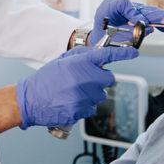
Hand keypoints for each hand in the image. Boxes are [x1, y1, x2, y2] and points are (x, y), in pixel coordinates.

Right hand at [16, 46, 138, 128]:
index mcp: (80, 63)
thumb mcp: (61, 61)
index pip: (107, 56)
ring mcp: (84, 96)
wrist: (30, 100)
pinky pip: (91, 108)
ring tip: (73, 93)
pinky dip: (83, 107)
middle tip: (84, 81)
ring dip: (91, 95)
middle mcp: (85, 78)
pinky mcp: (81, 110)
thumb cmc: (45, 80)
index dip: (123, 54)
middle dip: (99, 80)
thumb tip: (96, 52)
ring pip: (100, 96)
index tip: (133, 54)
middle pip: (108, 79)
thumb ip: (80, 56)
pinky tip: (70, 103)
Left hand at [89, 0, 163, 45]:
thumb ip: (125, 32)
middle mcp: (120, 5)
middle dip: (155, 14)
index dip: (134, 12)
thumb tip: (147, 29)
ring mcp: (128, 9)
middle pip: (140, 7)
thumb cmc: (100, 36)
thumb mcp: (106, 35)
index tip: (142, 22)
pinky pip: (148, 17)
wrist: (97, 36)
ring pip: (146, 11)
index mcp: (108, 6)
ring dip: (160, 16)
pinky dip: (157, 22)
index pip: (124, 3)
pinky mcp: (135, 15)